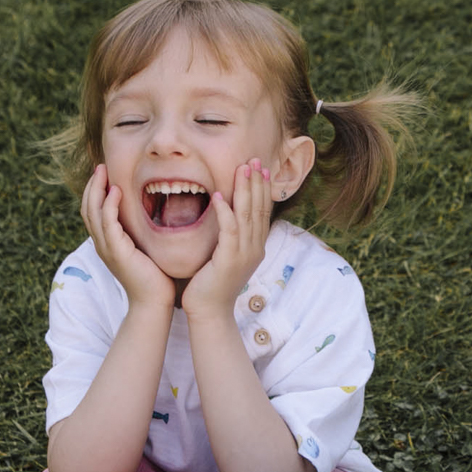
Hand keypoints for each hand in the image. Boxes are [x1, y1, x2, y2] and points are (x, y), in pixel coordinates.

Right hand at [80, 163, 172, 308]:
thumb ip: (139, 233)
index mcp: (107, 243)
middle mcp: (102, 244)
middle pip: (87, 208)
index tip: (104, 173)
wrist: (154, 302)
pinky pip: (108, 223)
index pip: (93, 212)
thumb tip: (149, 216)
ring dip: (97, 189)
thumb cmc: (154, 277)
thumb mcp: (144, 249)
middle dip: (93, 185)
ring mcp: (106, 248)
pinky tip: (116, 191)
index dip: (95, 191)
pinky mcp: (116, 251)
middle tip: (100, 166)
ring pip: (93, 212)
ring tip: (104, 171)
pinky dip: (109, 205)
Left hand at [182, 158, 274, 320]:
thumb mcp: (226, 257)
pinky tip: (217, 196)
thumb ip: (231, 238)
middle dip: (257, 182)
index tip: (260, 168)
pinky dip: (224, 212)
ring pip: (246, 215)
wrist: (210, 312)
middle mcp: (255, 249)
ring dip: (244, 190)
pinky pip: (229, 230)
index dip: (262, 189)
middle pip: (258, 209)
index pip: (262, 212)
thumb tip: (229, 217)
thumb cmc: (212, 284)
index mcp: (256, 247)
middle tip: (255, 160)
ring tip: (242, 168)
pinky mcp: (229, 260)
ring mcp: (244, 255)